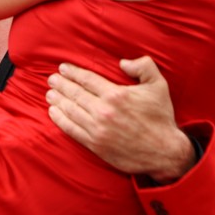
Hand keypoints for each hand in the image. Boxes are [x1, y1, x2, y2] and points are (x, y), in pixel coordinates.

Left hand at [46, 56, 194, 183]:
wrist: (165, 152)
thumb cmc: (161, 117)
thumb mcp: (159, 85)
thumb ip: (144, 66)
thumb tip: (122, 62)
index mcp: (116, 95)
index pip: (87, 79)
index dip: (72, 72)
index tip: (63, 68)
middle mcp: (104, 111)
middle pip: (75, 94)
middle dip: (60, 84)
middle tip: (51, 79)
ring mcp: (97, 129)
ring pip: (70, 110)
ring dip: (57, 100)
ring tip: (49, 94)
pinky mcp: (95, 144)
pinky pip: (71, 129)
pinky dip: (59, 120)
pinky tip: (53, 112)